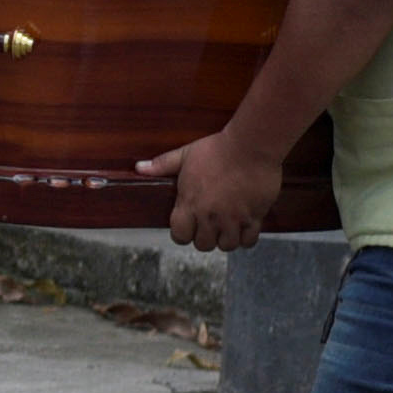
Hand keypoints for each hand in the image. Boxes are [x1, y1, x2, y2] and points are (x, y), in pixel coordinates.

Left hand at [139, 129, 281, 253]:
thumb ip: (162, 165)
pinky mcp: (253, 218)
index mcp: (189, 203)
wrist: (250, 147)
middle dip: (204, 237)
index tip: (188, 225)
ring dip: (226, 238)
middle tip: (209, 225)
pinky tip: (244, 224)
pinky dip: (246, 237)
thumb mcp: (185, 154)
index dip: (183, 233)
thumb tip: (139, 168)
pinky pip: (248, 241)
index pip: (179, 235)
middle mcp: (209, 216)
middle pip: (203, 245)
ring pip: (226, 245)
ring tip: (227, 225)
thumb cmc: (217, 149)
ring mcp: (232, 219)